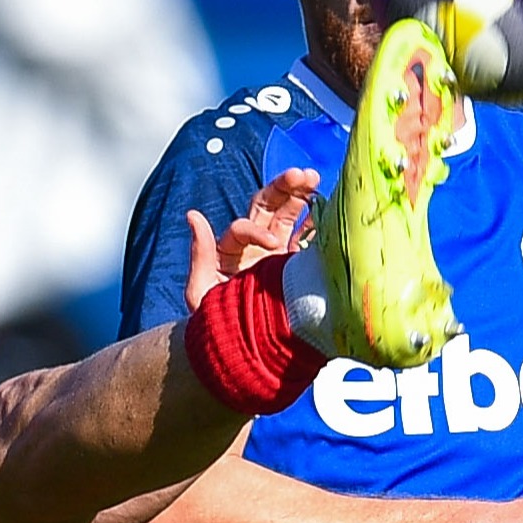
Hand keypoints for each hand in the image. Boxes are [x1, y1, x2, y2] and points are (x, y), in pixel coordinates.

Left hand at [180, 170, 320, 307]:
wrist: (235, 349)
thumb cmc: (212, 321)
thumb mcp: (200, 290)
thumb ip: (200, 253)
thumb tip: (192, 215)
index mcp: (230, 249)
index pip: (243, 227)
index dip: (256, 231)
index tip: (272, 245)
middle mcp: (252, 245)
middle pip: (267, 207)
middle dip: (283, 188)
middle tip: (302, 174)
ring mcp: (275, 253)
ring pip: (287, 215)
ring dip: (300, 194)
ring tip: (314, 178)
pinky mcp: (293, 265)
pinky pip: (305, 238)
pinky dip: (316, 222)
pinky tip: (329, 209)